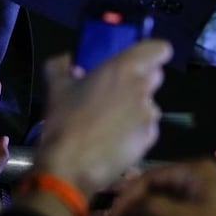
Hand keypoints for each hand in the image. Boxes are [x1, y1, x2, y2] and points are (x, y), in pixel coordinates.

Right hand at [35, 39, 171, 196]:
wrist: (71, 166)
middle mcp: (142, 88)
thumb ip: (60, 65)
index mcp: (123, 68)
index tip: (138, 61)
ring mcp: (149, 115)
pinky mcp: (150, 139)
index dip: (152, 53)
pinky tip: (117, 139)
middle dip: (141, 80)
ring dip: (137, 107)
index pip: (160, 49)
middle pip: (155, 76)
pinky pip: (147, 128)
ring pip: (150, 104)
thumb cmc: (64, 121)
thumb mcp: (55, 87)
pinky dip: (136, 131)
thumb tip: (66, 60)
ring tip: (113, 121)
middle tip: (118, 90)